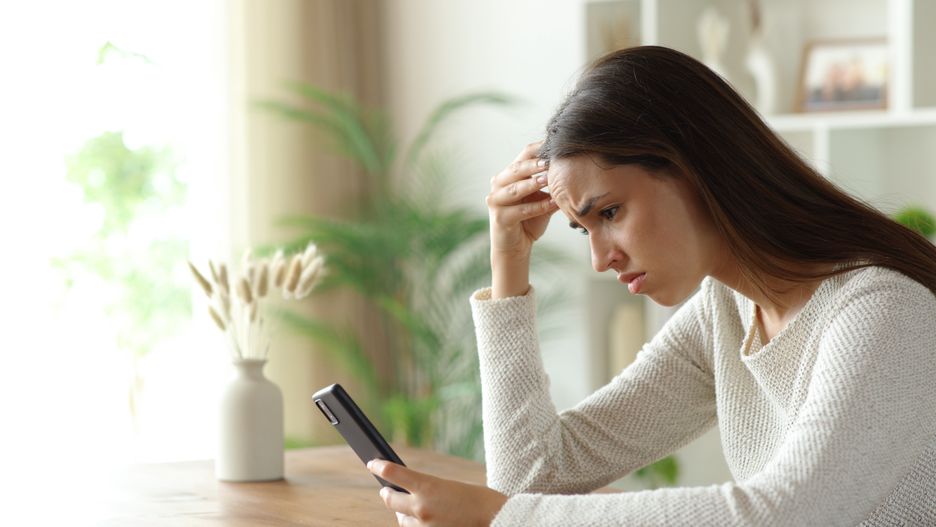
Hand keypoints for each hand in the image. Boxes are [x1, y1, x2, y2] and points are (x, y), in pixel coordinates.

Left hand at [367, 459, 507, 526]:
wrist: (496, 521)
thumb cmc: (479, 500)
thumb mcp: (451, 487)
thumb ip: (429, 490)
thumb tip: (414, 495)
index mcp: (428, 486)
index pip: (394, 473)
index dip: (380, 467)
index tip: (373, 463)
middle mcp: (421, 507)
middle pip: (390, 501)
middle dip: (387, 494)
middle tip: (385, 490)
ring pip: (402, 520)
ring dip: (403, 514)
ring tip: (406, 509)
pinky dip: (417, 526)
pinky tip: (421, 522)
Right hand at [485, 141, 557, 258]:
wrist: (516, 247)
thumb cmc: (529, 221)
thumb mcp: (541, 199)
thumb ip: (549, 185)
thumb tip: (571, 168)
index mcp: (508, 176)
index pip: (523, 156)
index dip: (538, 150)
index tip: (555, 145)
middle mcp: (498, 185)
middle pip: (515, 169)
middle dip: (533, 164)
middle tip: (550, 161)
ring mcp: (496, 201)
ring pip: (515, 188)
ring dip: (532, 183)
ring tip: (548, 179)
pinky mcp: (500, 218)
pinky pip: (521, 210)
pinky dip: (538, 207)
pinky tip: (552, 204)